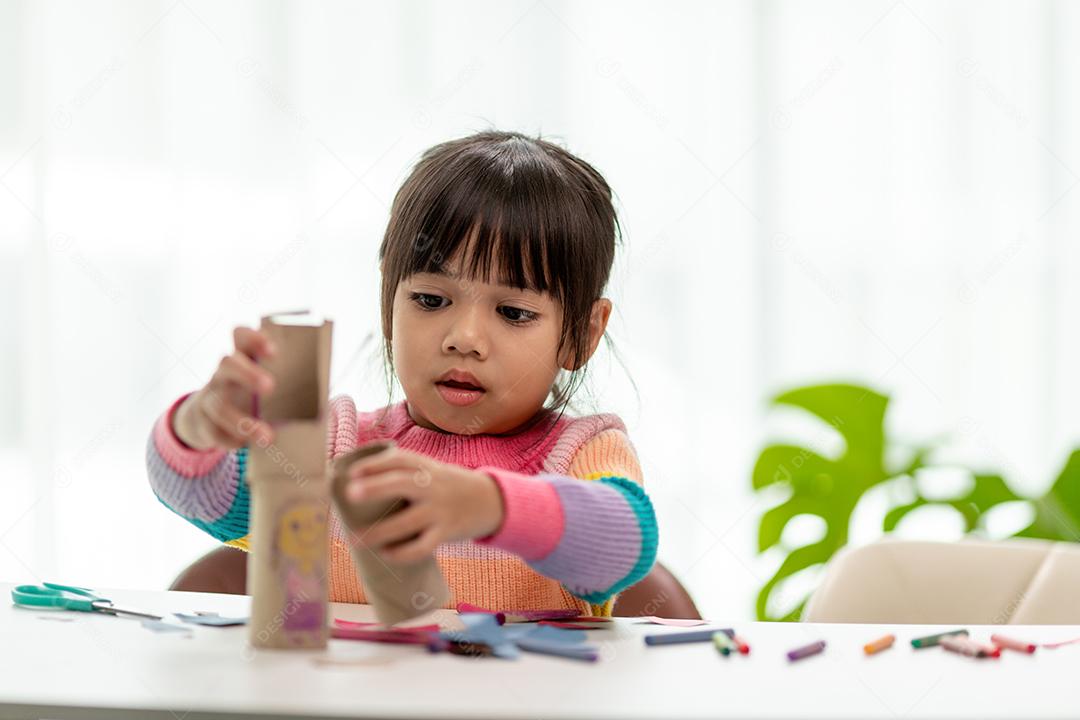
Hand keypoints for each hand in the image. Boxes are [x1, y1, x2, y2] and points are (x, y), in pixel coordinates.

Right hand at [172, 326, 276, 450]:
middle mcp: (222, 374)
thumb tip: (333, 392)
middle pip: (227, 364)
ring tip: (268, 437)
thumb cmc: (247, 395)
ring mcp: (210, 398)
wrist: (205, 417)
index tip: (273, 351)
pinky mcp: (204, 424)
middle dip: (247, 374)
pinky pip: (213, 433)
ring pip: (219, 405)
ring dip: (243, 422)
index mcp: (241, 358)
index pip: (240, 337)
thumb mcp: (262, 382)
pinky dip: (231, 441)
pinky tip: (245, 446)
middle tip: (270, 387)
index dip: (253, 339)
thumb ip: (288, 379)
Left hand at [344, 447, 504, 563]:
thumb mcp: (432, 471)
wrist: (492, 501)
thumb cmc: (449, 486)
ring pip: (406, 522)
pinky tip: (386, 554)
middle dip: (375, 487)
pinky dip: (402, 553)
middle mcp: (433, 486)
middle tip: (350, 494)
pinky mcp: (447, 532)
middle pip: (402, 483)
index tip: (351, 473)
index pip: (399, 460)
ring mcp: (440, 510)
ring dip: (379, 532)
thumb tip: (358, 482)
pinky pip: (422, 547)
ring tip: (353, 538)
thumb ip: (404, 473)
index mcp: (427, 467)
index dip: (374, 464)